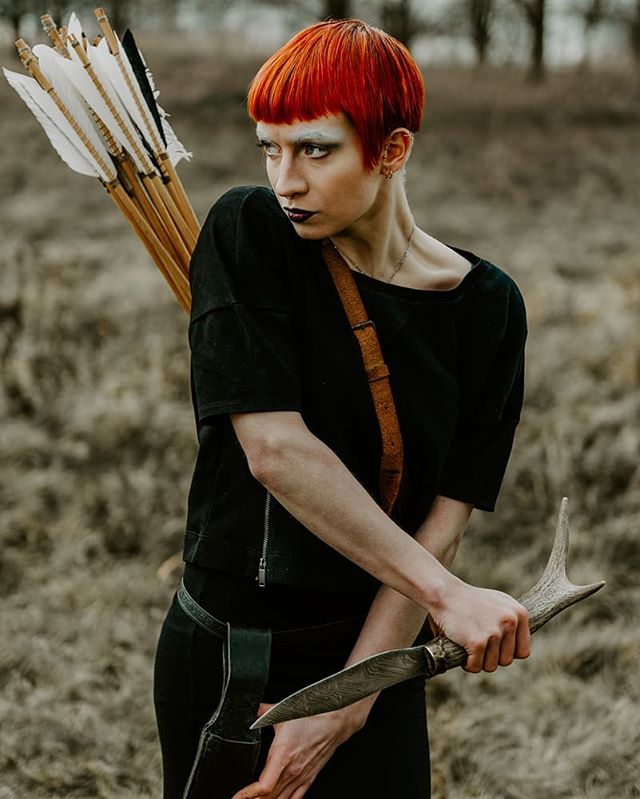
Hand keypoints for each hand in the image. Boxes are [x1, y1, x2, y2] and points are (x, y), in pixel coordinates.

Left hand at [230, 699, 371, 798]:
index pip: (264, 787)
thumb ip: (262, 712)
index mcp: (282, 756)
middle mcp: (291, 771)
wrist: (335, 722)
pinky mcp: (308, 779)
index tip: (236, 798)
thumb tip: (250, 710)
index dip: (248, 795)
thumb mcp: (281, 711)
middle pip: (269, 798)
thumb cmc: (311, 717)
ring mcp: (300, 777)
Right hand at [429, 578, 530, 672]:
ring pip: (491, 666)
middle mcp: (510, 622)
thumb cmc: (470, 600)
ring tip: (468, 644)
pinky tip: (461, 648)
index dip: (506, 652)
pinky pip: (476, 667)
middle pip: (507, 660)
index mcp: (519, 613)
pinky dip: (467, 663)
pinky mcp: (477, 642)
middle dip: (491, 657)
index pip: (523, 651)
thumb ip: (513, 622)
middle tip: (477, 642)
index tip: (493, 645)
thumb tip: (522, 647)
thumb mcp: (499, 603)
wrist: (445, 593)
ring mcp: (494, 632)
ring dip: (479, 660)